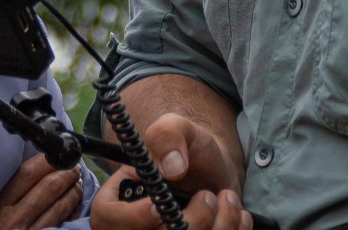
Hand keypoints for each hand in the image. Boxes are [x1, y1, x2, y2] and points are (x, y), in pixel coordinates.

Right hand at [0, 152, 86, 229]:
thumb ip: (11, 192)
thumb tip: (36, 170)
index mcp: (1, 205)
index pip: (27, 174)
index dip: (46, 161)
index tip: (56, 155)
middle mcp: (16, 219)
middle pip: (48, 187)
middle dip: (66, 173)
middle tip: (74, 166)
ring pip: (60, 206)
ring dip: (73, 191)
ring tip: (78, 182)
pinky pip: (63, 223)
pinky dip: (73, 211)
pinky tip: (75, 203)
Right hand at [89, 113, 248, 229]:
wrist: (214, 169)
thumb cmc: (188, 148)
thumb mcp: (176, 128)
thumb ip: (167, 135)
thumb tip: (171, 169)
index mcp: (119, 195)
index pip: (109, 218)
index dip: (132, 218)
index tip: (159, 207)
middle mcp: (138, 224)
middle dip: (191, 221)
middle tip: (208, 196)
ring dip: (218, 225)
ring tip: (227, 198)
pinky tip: (238, 214)